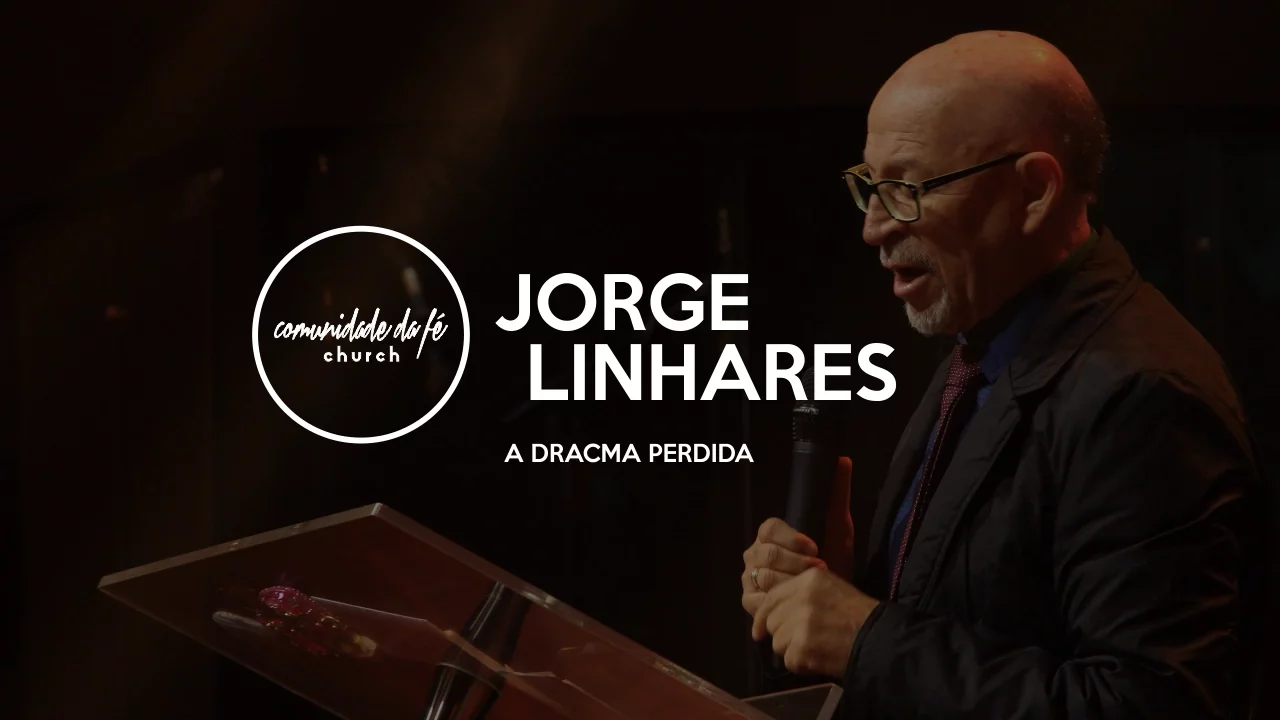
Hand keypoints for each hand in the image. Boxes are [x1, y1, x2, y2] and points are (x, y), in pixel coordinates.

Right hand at [740, 456, 855, 615]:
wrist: (833, 598)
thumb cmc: (833, 560)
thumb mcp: (838, 527)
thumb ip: (837, 494)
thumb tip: (842, 459)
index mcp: (770, 534)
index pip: (770, 528)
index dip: (792, 538)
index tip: (816, 549)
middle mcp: (754, 553)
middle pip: (767, 553)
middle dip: (796, 564)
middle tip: (819, 571)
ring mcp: (750, 578)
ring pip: (764, 576)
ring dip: (792, 584)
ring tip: (811, 589)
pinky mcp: (751, 602)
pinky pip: (758, 601)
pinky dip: (780, 603)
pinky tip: (796, 603)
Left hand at [751, 566, 879, 677]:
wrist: (878, 638)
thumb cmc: (856, 614)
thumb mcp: (828, 589)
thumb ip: (798, 594)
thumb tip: (767, 612)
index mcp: (807, 581)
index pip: (771, 598)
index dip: (762, 616)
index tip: (759, 630)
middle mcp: (800, 599)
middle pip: (771, 621)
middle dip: (783, 633)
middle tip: (805, 638)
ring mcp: (800, 624)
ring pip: (777, 642)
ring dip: (792, 649)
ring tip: (815, 646)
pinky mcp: (802, 648)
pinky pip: (788, 660)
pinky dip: (801, 664)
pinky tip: (819, 658)